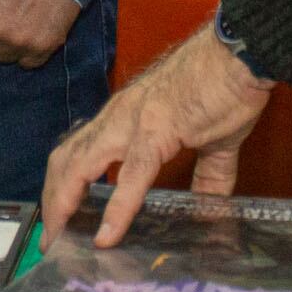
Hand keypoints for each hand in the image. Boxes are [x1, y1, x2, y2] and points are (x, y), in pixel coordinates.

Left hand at [42, 25, 276, 245]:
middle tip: (50, 239)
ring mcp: (133, 121)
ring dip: (66, 204)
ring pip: (82, 165)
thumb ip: (208, 176)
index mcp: (126, 117)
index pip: (78, 152)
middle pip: (66, 160)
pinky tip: (107, 235)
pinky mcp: (159, 129)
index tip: (58, 219)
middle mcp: (118, 117)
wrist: (241, 52)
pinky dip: (117, 207)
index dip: (62, 185)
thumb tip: (210, 209)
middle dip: (53, 199)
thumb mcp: (211, 139)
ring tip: (61, 239)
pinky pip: (132, 174)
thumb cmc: (224, 85)